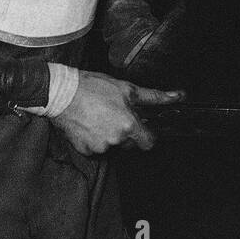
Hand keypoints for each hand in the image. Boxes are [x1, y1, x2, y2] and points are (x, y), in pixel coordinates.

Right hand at [52, 71, 183, 155]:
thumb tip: (178, 96)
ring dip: (108, 135)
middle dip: (126, 133)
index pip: (148, 143)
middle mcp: (115, 140)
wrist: (61, 92)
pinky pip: (95, 148)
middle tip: (114, 115)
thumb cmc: (93, 87)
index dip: (147, 135)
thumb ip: (153, 97)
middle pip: (129, 143)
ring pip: (111, 145)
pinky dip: (93, 139)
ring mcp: (99, 147)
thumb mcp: (126, 89)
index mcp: (128, 125)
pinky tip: (88, 124)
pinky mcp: (84, 150)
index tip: (141, 128)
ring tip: (98, 117)